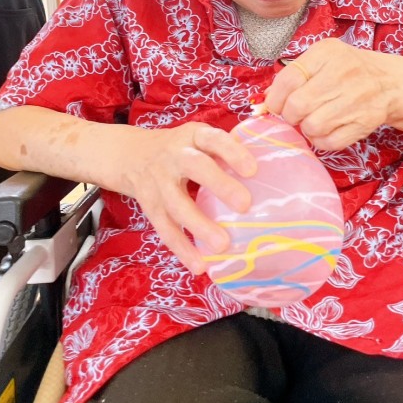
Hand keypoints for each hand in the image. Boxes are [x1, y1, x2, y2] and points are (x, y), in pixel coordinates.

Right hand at [119, 122, 255, 274]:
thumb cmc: (181, 148)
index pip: (214, 139)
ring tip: (222, 245)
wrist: (131, 155)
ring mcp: (159, 182)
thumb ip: (225, 150)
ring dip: (199, 226)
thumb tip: (270, 167)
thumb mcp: (198, 137)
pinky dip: (183, 249)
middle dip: (219, 185)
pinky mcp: (150, 207)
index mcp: (192, 136)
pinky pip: (166, 230)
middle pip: (195, 168)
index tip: (253, 170)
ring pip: (177, 204)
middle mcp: (173, 156)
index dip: (233, 152)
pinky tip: (200, 266)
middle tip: (244, 204)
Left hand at [265, 39, 402, 150]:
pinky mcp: (363, 123)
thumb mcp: (321, 59)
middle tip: (295, 114)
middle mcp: (343, 74)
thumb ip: (292, 76)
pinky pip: (329, 142)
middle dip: (289, 115)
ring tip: (312, 119)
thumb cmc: (346, 69)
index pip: (288, 79)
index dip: (275, 99)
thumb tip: (263, 103)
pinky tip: (325, 130)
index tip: (275, 105)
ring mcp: (355, 100)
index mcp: (327, 53)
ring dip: (306, 128)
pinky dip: (320, 140)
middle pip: (297, 106)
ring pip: (312, 126)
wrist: (388, 82)